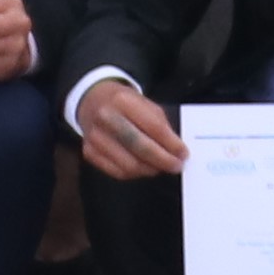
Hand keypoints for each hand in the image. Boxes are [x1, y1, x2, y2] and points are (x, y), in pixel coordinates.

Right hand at [70, 73, 184, 180]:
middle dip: (163, 160)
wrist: (92, 100)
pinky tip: (144, 168)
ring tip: (161, 167)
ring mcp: (94, 137)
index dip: (171, 144)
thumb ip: (161, 125)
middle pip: (139, 147)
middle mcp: (105, 118)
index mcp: (123, 100)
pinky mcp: (89, 152)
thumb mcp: (145, 104)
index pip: (153, 126)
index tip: (184, 154)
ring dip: (150, 169)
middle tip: (176, 166)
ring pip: (129, 165)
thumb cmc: (125, 104)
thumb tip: (176, 152)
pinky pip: (118, 172)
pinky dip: (135, 174)